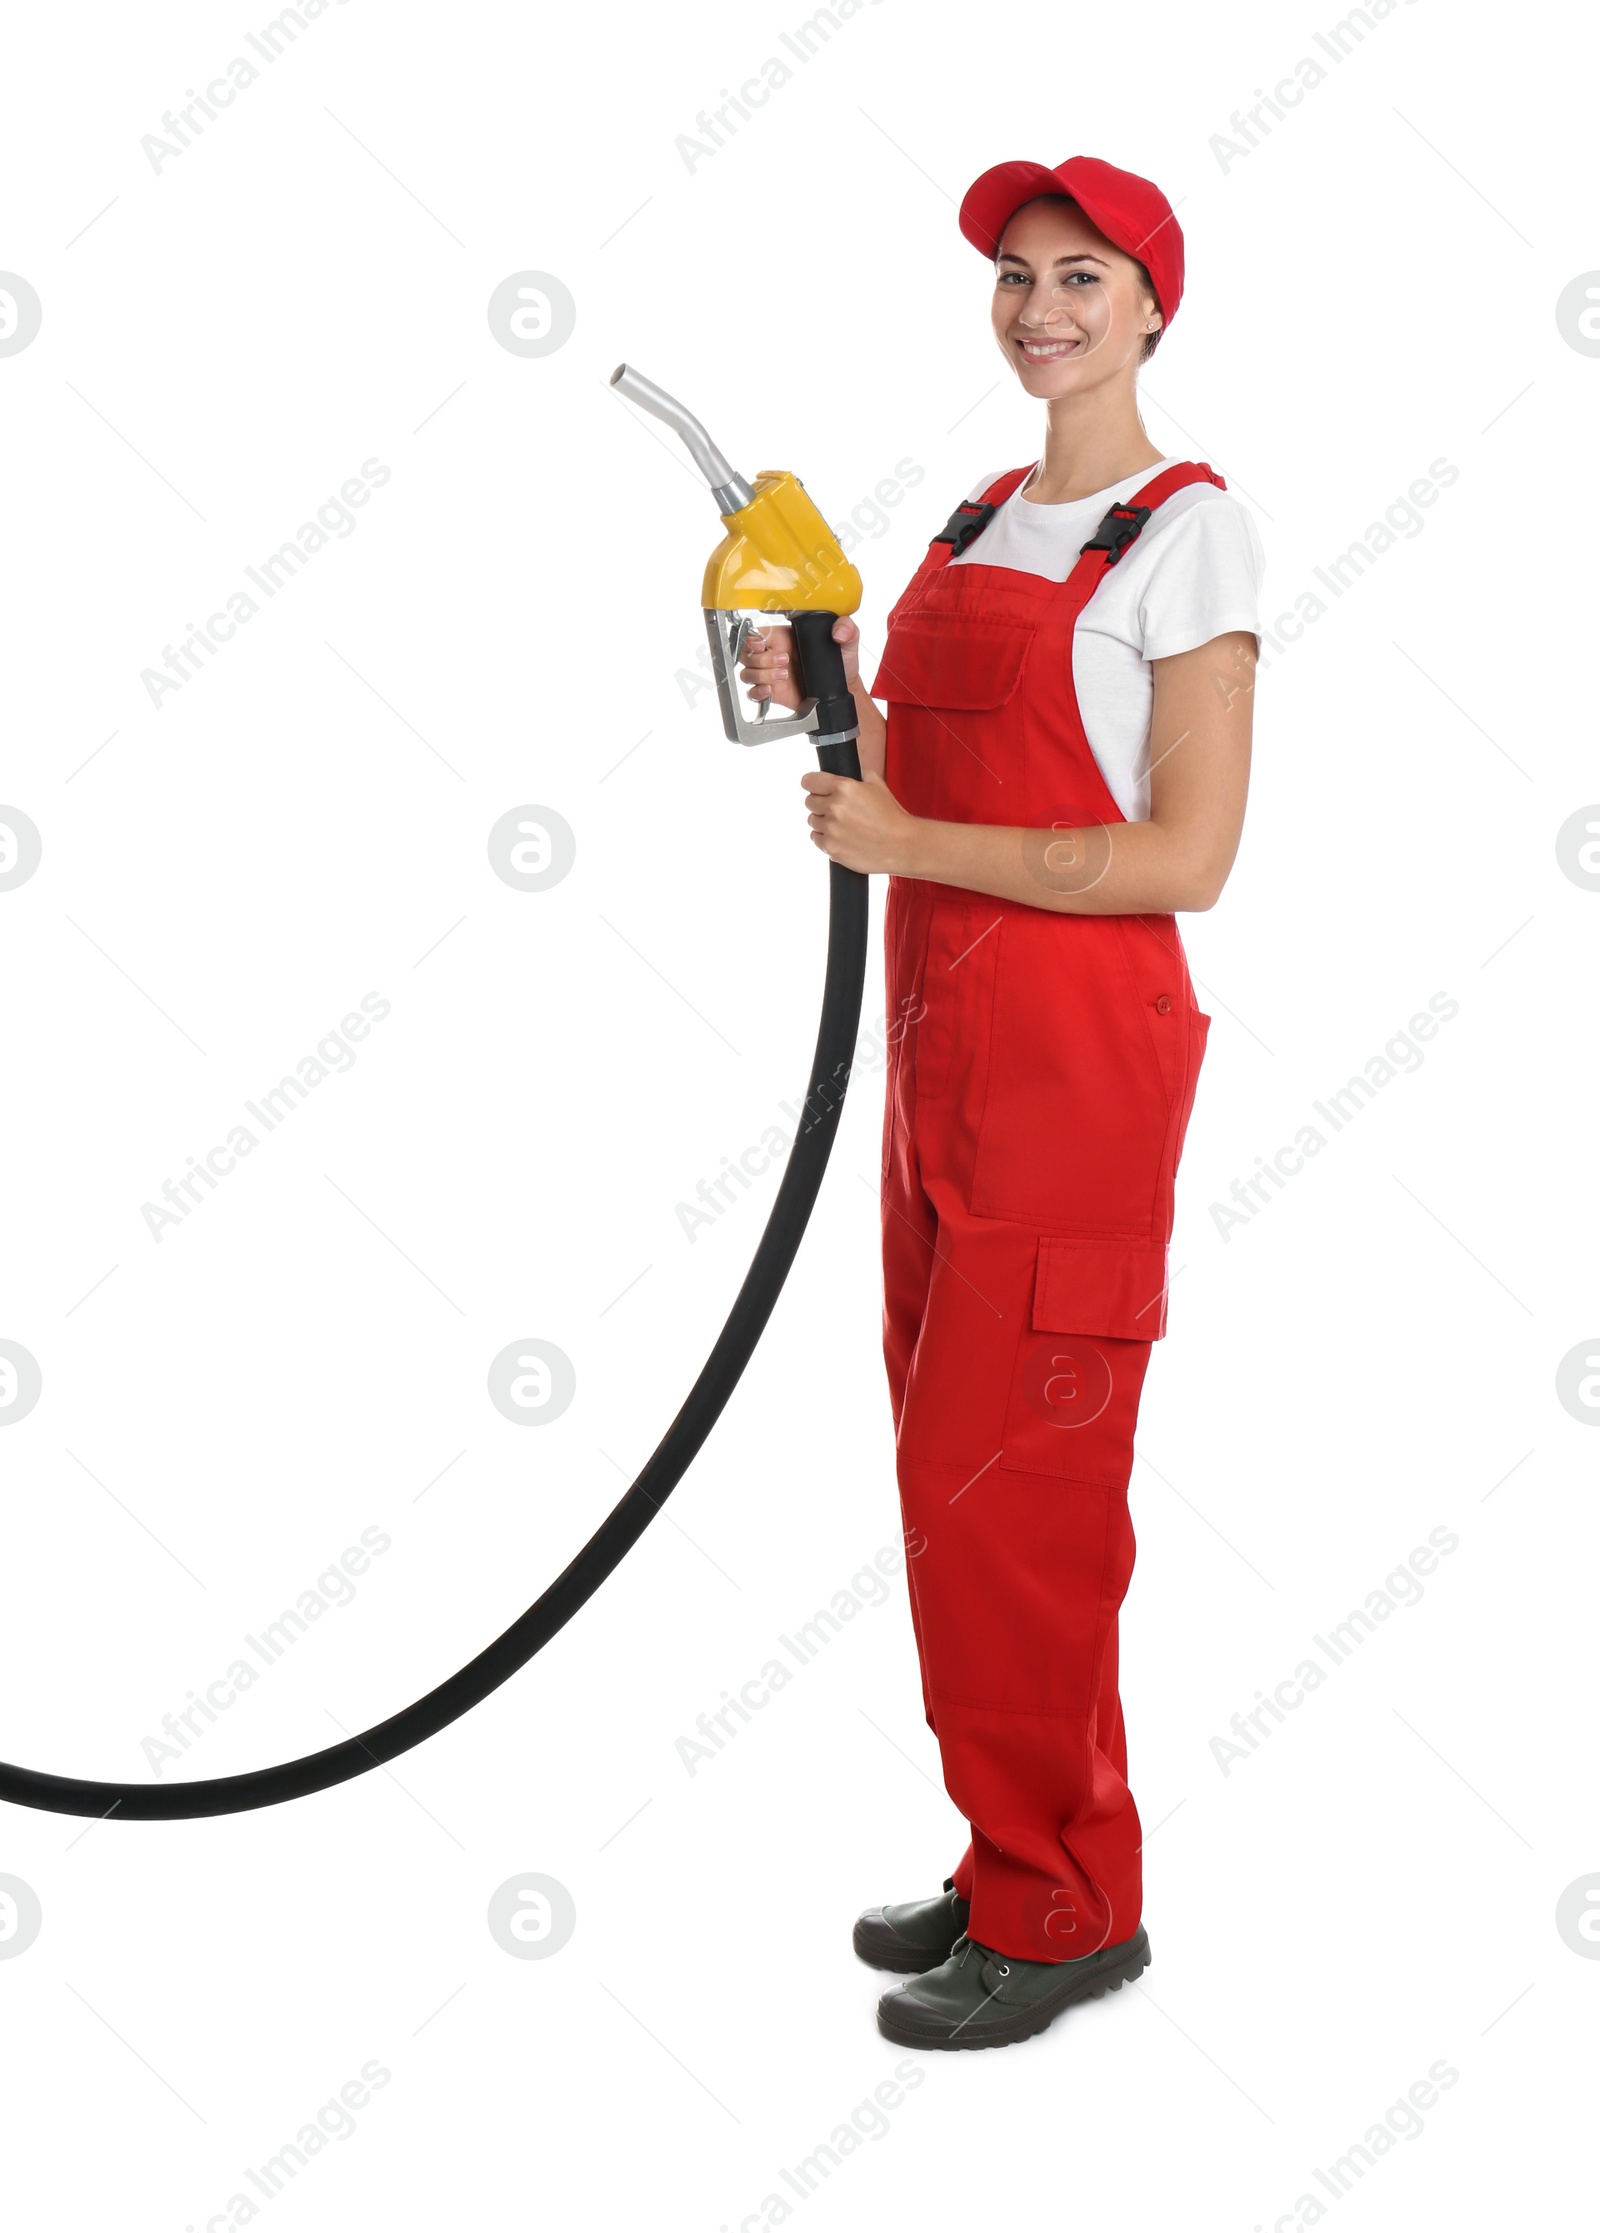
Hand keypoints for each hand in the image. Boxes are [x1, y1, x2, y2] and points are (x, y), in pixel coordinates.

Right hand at [738, 615, 860, 712]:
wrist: (842, 690)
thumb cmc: (840, 664)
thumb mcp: (847, 643)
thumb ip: (847, 629)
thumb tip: (839, 631)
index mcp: (784, 637)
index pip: (755, 633)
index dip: (752, 638)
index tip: (762, 644)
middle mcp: (773, 654)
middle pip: (747, 653)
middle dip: (761, 659)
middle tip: (784, 661)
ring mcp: (770, 674)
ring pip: (747, 673)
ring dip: (762, 675)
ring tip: (784, 676)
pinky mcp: (772, 692)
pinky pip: (752, 693)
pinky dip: (757, 692)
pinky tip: (770, 690)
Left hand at [801, 768, 921, 875]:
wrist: (901, 845)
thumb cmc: (892, 817)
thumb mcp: (877, 785)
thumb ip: (858, 776)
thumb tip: (845, 774)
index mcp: (844, 787)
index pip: (810, 781)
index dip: (812, 783)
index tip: (814, 787)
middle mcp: (834, 806)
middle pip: (809, 801)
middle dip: (820, 803)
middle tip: (835, 809)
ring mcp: (831, 828)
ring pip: (812, 820)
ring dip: (823, 821)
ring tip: (841, 825)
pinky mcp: (830, 847)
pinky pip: (816, 838)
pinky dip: (824, 838)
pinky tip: (839, 836)